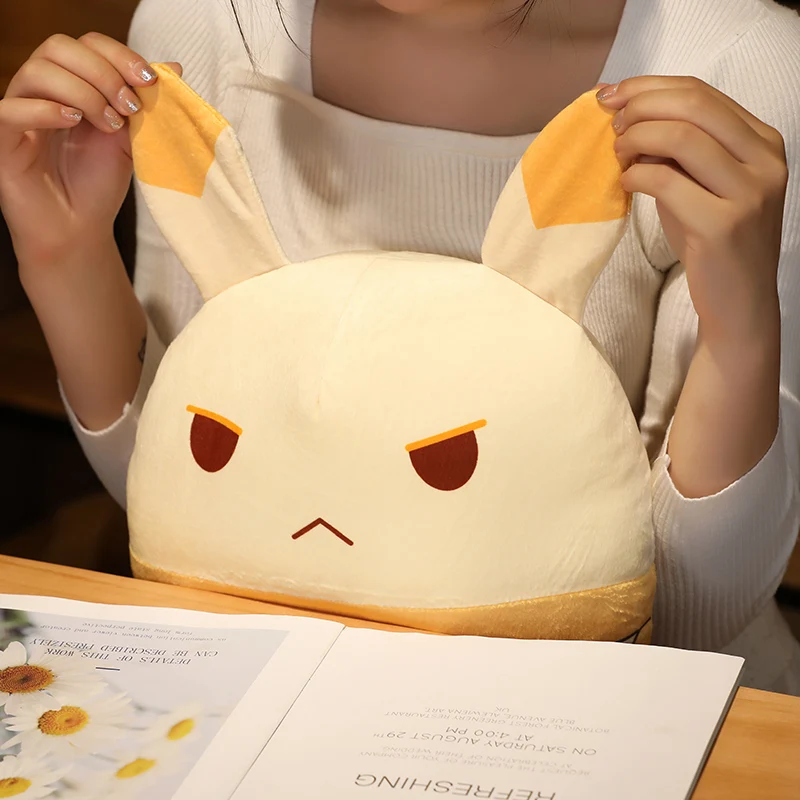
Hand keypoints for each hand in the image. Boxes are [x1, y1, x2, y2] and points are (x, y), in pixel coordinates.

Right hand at [0, 33, 179, 269]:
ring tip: (109, 124)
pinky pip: (10, 109)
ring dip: (82, 92)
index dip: (119, 55)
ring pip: (37, 71)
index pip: (87, 44)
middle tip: (129, 107)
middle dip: (103, 72)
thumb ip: (146, 105)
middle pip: (59, 47)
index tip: (150, 82)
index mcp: (71, 85)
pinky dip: (44, 109)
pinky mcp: (1, 140)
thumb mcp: (131, 140)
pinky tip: (74, 122)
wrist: (78, 231)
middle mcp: (40, 92)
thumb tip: (175, 67)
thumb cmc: (99, 184)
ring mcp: (18, 112)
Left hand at [598, 76, 786, 347]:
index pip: (703, 92)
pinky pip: (667, 181)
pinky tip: (626, 182)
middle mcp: (765, 160)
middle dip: (641, 105)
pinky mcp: (723, 224)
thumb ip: (679, 152)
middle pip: (693, 104)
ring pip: (682, 136)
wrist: (739, 303)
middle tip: (611, 123)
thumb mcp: (702, 186)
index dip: (650, 87)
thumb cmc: (712, 243)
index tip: (613, 95)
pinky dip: (637, 174)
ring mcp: (749, 192)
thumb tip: (631, 117)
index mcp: (763, 142)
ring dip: (637, 137)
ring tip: (617, 153)